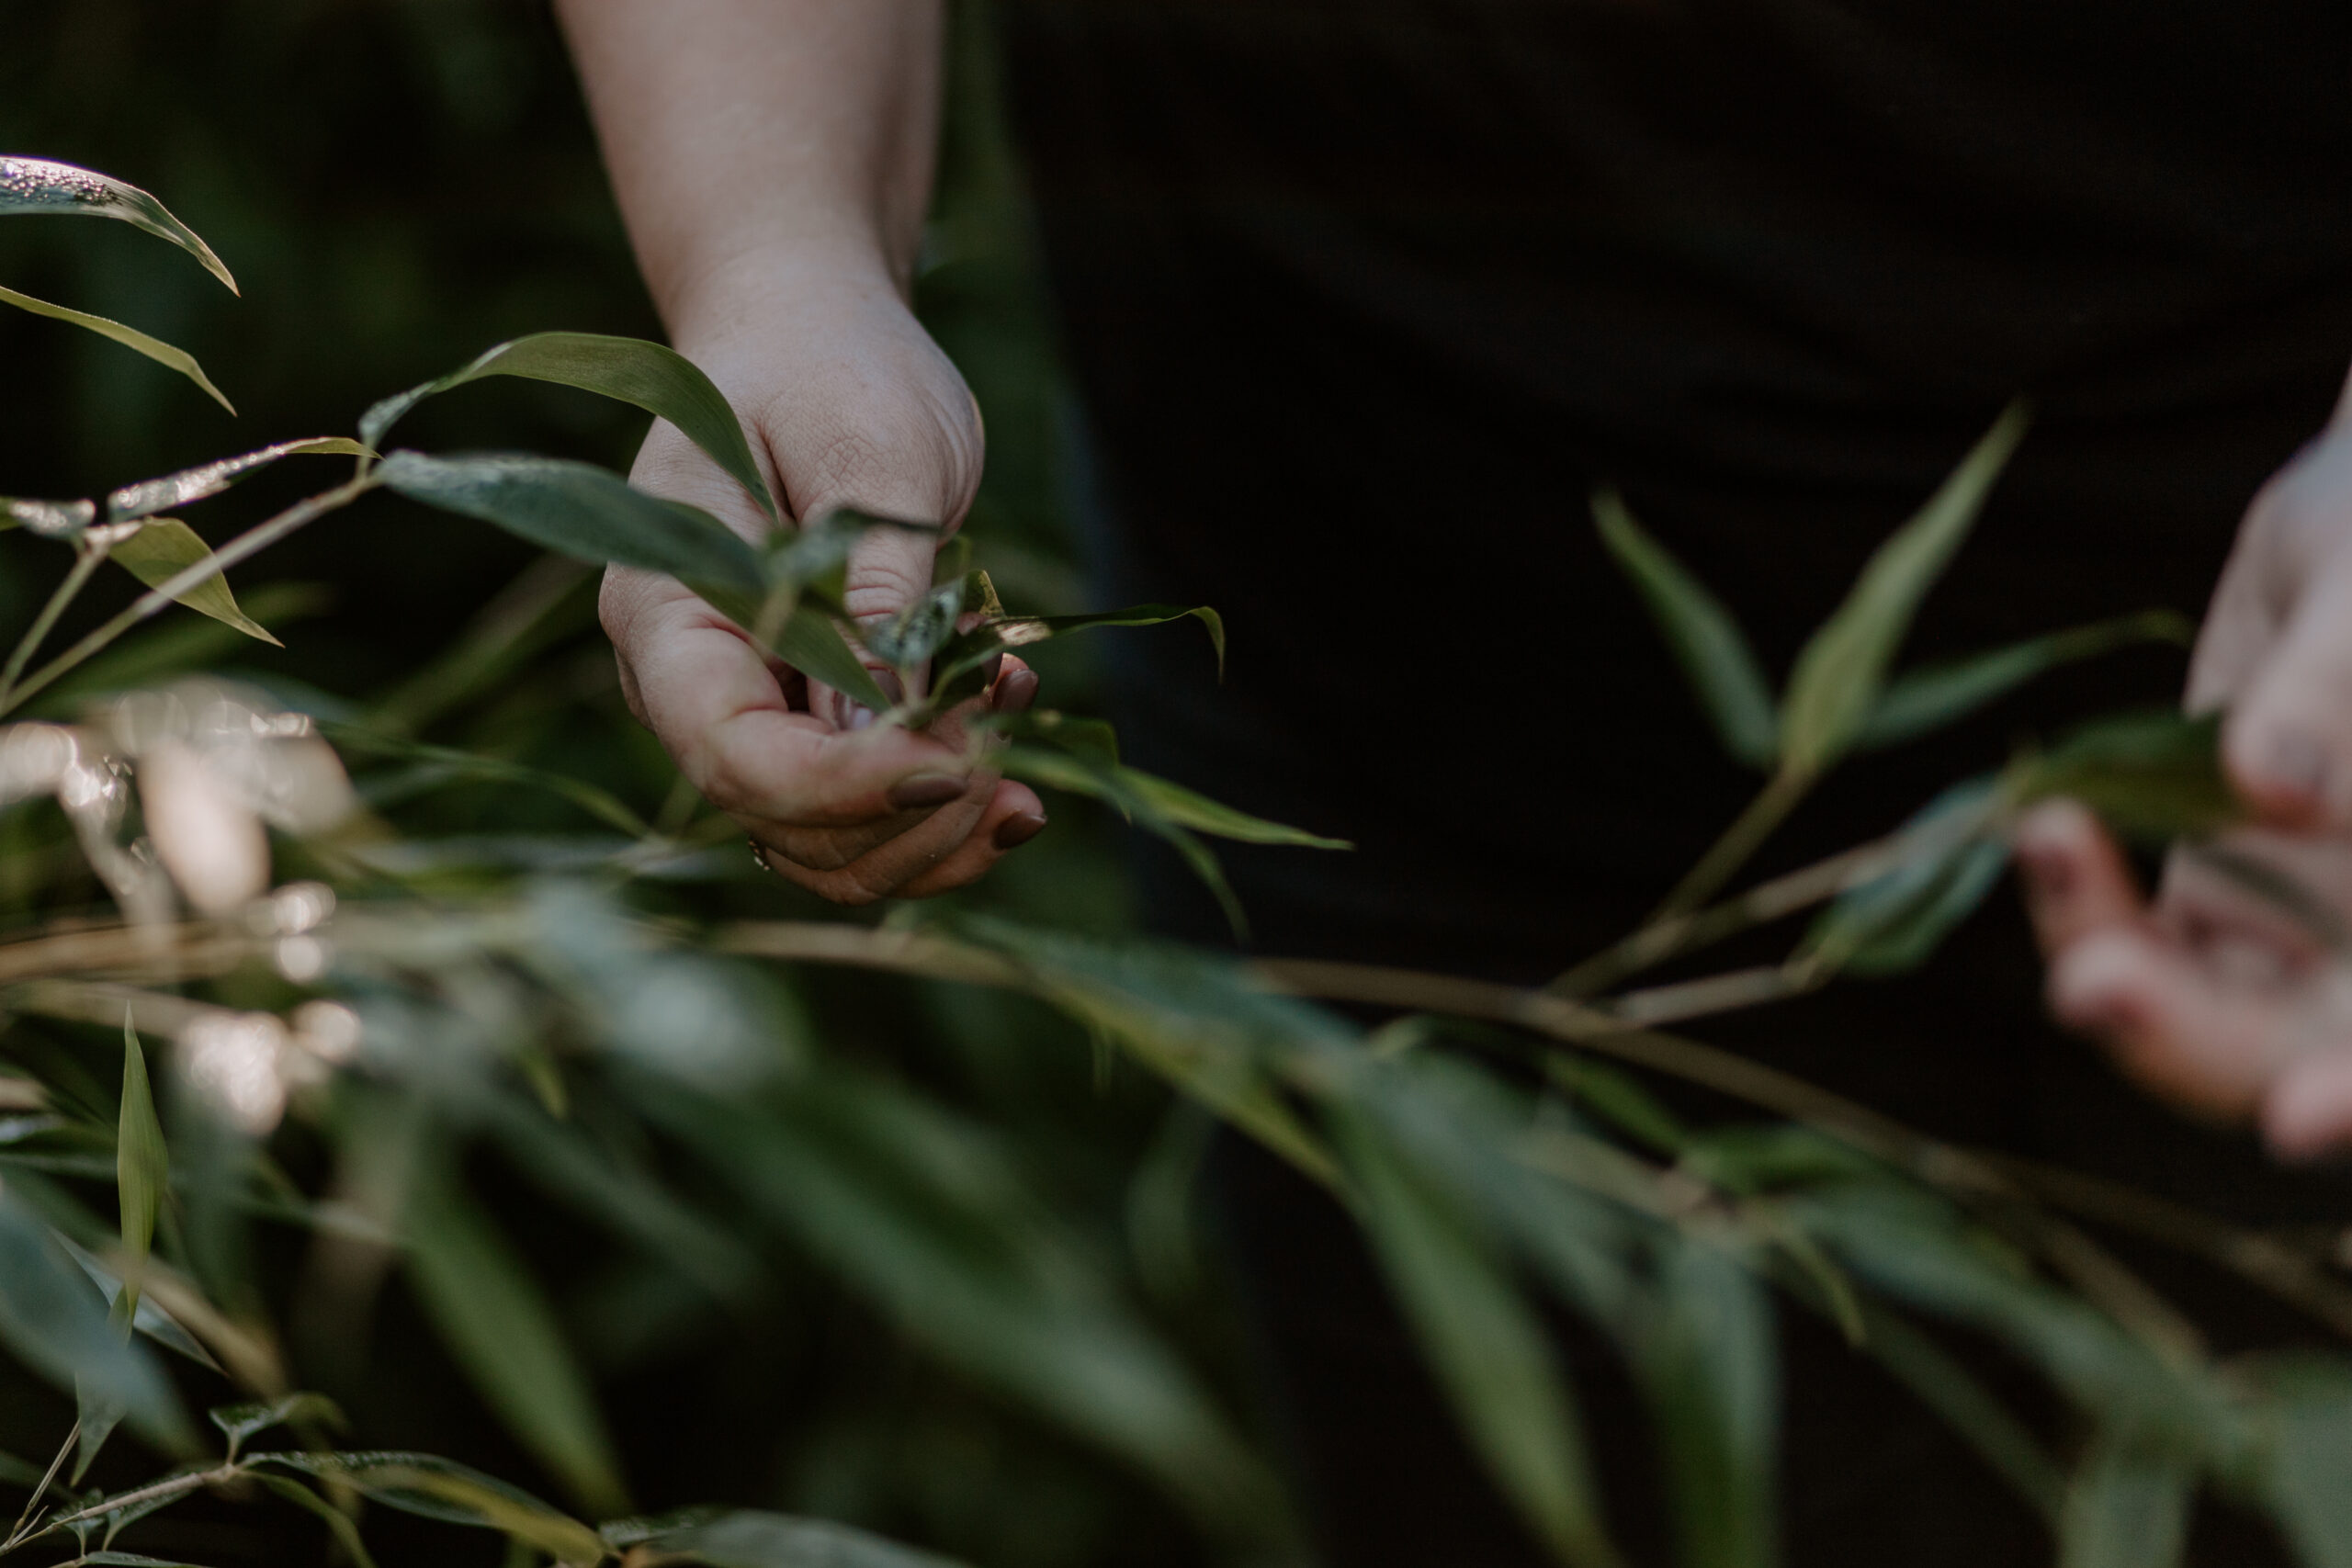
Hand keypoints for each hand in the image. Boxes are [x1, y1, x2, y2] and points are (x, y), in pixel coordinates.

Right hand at [601, 252, 1046, 901]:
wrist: (816, 336)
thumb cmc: (831, 368)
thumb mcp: (871, 458)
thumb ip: (873, 595)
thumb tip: (883, 734)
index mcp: (665, 610)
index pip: (734, 756)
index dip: (848, 787)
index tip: (962, 766)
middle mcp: (689, 683)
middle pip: (785, 825)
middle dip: (912, 816)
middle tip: (1014, 740)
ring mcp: (748, 710)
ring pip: (832, 845)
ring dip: (941, 822)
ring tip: (1016, 711)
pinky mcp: (810, 720)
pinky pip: (870, 808)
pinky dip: (947, 789)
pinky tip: (1004, 707)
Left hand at [2018, 408, 2351, 1155]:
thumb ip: (2338, 690)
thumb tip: (2274, 793)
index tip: (2294, 1118)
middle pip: (2293, 1063)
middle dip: (2189, 1043)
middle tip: (2092, 984)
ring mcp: (2303, 934)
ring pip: (2197, 1018)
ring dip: (2109, 968)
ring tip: (2042, 838)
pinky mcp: (2216, 892)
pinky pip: (2136, 940)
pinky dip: (2079, 902)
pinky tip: (2045, 822)